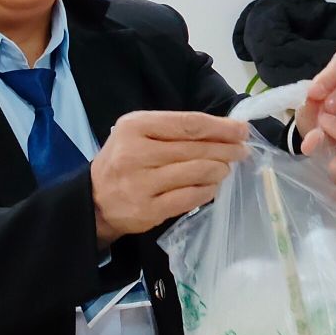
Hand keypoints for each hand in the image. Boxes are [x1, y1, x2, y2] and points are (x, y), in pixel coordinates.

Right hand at [90, 110, 249, 246]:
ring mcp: (141, 183)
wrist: (94, 199)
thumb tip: (224, 130)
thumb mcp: (139, 133)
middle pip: (195, 148)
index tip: (241, 130)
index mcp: (135, 126)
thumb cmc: (123, 160)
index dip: (220, 127)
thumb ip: (174, 130)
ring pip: (196, 172)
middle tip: (241, 151)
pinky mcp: (148, 210)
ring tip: (226, 169)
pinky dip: (207, 191)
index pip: (188, 124)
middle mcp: (136, 153)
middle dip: (225, 149)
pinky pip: (189, 198)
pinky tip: (213, 187)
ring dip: (219, 170)